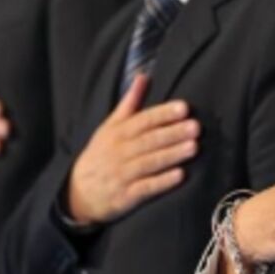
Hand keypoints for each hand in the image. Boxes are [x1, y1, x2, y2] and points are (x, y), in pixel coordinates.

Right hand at [66, 75, 198, 224]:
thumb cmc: (101, 153)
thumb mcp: (110, 126)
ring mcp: (122, 174)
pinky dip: (162, 181)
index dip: (163, 114)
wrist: (78, 191)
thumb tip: (143, 76)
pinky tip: (180, 175)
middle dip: (173, 133)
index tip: (184, 108)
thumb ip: (130, 102)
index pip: (143, 120)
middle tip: (196, 127)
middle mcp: (120, 151)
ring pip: (149, 162)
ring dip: (172, 155)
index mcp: (118, 132)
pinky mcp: (125, 196)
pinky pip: (145, 188)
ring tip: (194, 147)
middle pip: (149, 140)